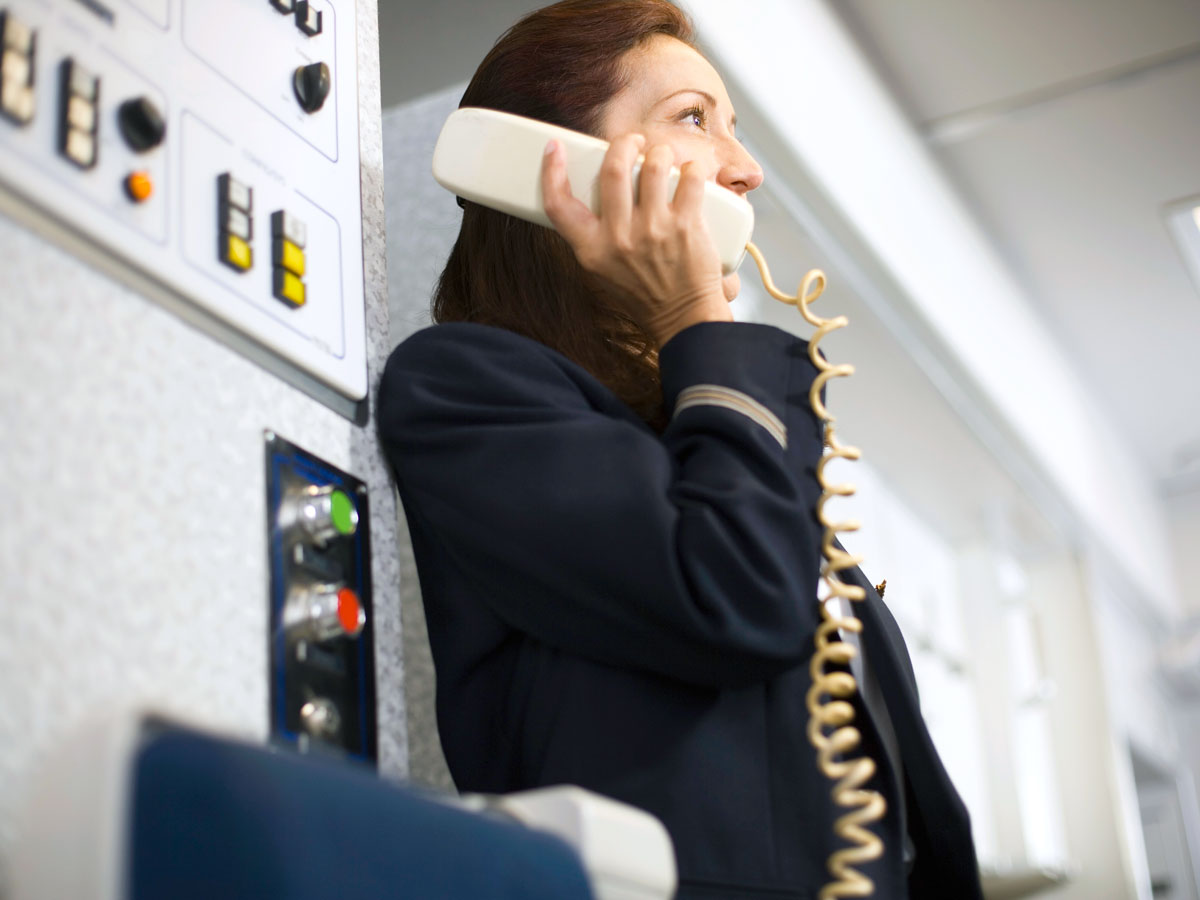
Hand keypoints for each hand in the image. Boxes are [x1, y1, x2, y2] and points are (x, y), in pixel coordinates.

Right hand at [541, 134, 732, 347]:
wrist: (684, 320)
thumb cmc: (645, 296)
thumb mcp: (602, 271)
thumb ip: (594, 236)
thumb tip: (597, 193)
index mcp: (591, 250)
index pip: (558, 205)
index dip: (551, 171)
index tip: (554, 148)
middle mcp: (619, 238)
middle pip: (612, 169)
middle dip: (624, 144)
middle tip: (634, 143)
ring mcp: (653, 230)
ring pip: (653, 165)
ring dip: (660, 153)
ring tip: (665, 159)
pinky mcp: (686, 226)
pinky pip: (690, 179)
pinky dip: (693, 170)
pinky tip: (692, 174)